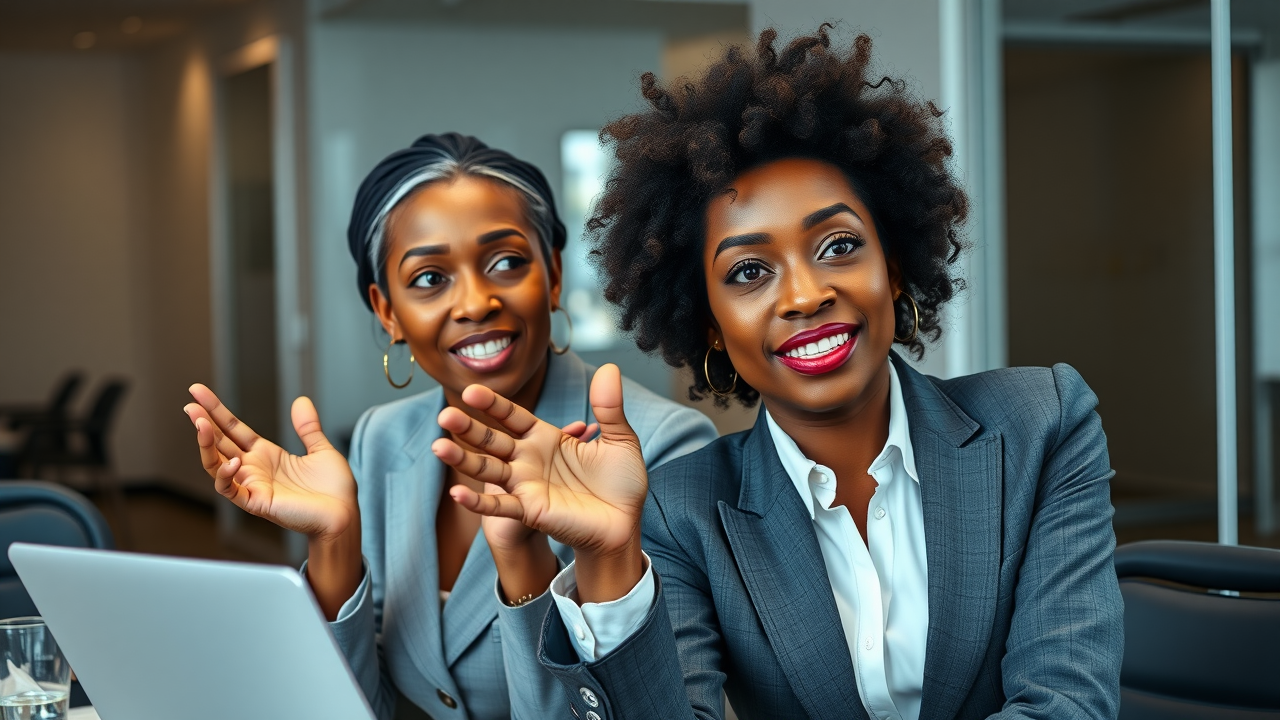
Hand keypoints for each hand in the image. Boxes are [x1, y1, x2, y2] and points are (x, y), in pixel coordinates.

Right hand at [184, 384, 356, 540]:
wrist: (345, 516)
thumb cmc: (334, 490)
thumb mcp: (321, 450)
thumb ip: (308, 427)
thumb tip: (301, 400)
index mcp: (267, 455)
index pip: (234, 429)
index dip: (217, 410)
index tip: (199, 391)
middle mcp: (255, 469)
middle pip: (220, 442)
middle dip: (203, 423)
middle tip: (189, 405)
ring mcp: (253, 485)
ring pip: (216, 465)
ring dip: (206, 445)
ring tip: (200, 424)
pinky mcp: (257, 502)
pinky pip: (231, 489)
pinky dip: (226, 475)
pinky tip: (232, 461)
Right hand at [431, 365, 646, 600]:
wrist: (626, 523)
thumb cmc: (621, 483)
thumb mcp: (620, 439)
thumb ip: (610, 406)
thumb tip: (610, 367)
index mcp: (545, 438)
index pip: (511, 415)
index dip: (492, 404)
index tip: (471, 391)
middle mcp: (529, 459)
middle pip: (491, 440)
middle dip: (467, 428)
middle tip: (445, 415)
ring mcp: (526, 485)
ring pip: (488, 469)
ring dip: (462, 460)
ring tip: (438, 448)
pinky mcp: (531, 510)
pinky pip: (500, 505)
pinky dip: (478, 501)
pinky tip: (457, 493)